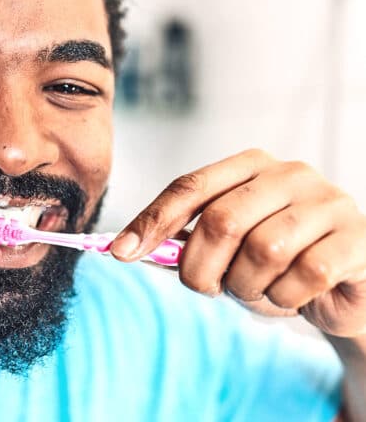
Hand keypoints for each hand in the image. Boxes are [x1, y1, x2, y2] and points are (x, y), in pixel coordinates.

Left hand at [110, 149, 365, 337]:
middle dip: (200, 269)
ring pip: (264, 250)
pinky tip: (293, 295)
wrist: (346, 284)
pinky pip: (305, 274)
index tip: (120, 253)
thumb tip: (126, 248)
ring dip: (247, 287)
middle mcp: (289, 173)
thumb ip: (187, 242)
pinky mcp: (357, 236)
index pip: (190, 186)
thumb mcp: (228, 249)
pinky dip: (286, 298)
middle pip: (221, 221)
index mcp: (250, 166)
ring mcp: (327, 201)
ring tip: (258, 290)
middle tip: (206, 289)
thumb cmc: (277, 263)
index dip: (152, 221)